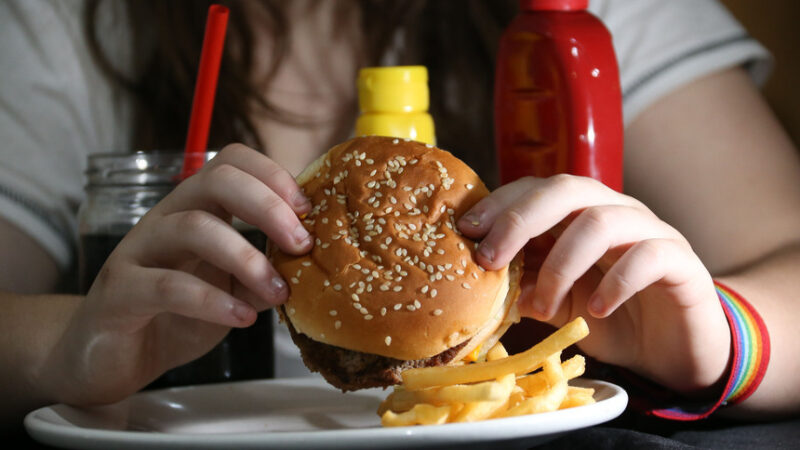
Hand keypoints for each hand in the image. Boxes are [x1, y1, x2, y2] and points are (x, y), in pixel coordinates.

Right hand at [39, 144, 311, 404]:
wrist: (112, 357)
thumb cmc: (177, 314)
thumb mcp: (233, 289)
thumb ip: (265, 272)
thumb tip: (312, 263)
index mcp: (196, 208)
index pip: (232, 162)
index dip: (273, 176)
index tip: (309, 211)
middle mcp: (167, 218)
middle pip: (216, 180)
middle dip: (267, 205)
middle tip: (302, 243)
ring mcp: (139, 251)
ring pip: (194, 228)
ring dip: (247, 258)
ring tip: (280, 292)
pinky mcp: (119, 292)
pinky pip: (167, 286)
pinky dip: (212, 301)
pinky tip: (241, 319)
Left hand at [458, 175, 730, 393]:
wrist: (673, 351)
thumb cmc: (609, 317)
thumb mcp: (554, 303)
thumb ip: (522, 285)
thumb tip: (475, 282)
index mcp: (580, 214)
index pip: (536, 189)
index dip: (499, 203)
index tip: (466, 230)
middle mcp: (614, 211)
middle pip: (567, 190)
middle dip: (520, 220)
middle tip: (490, 259)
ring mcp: (651, 232)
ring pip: (603, 222)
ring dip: (562, 265)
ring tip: (542, 307)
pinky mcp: (681, 262)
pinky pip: (648, 256)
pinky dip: (616, 282)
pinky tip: (596, 310)